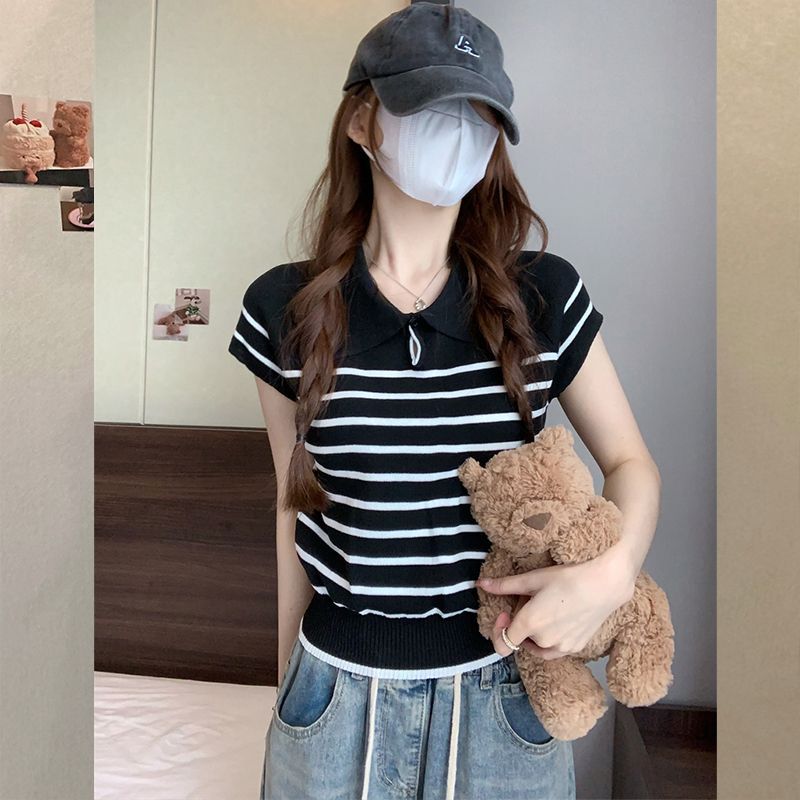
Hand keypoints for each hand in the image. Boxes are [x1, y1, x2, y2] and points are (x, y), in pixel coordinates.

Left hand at [480, 548, 635, 659]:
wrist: (605, 583)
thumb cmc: (568, 576)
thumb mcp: (532, 578)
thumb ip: (504, 585)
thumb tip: (480, 583)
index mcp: (529, 624)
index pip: (503, 643)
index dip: (499, 628)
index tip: (506, 611)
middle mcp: (544, 641)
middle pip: (521, 639)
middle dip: (521, 623)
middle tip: (534, 600)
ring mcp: (562, 647)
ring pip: (537, 646)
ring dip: (535, 633)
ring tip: (547, 608)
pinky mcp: (576, 648)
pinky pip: (554, 649)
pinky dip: (550, 638)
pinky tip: (559, 616)